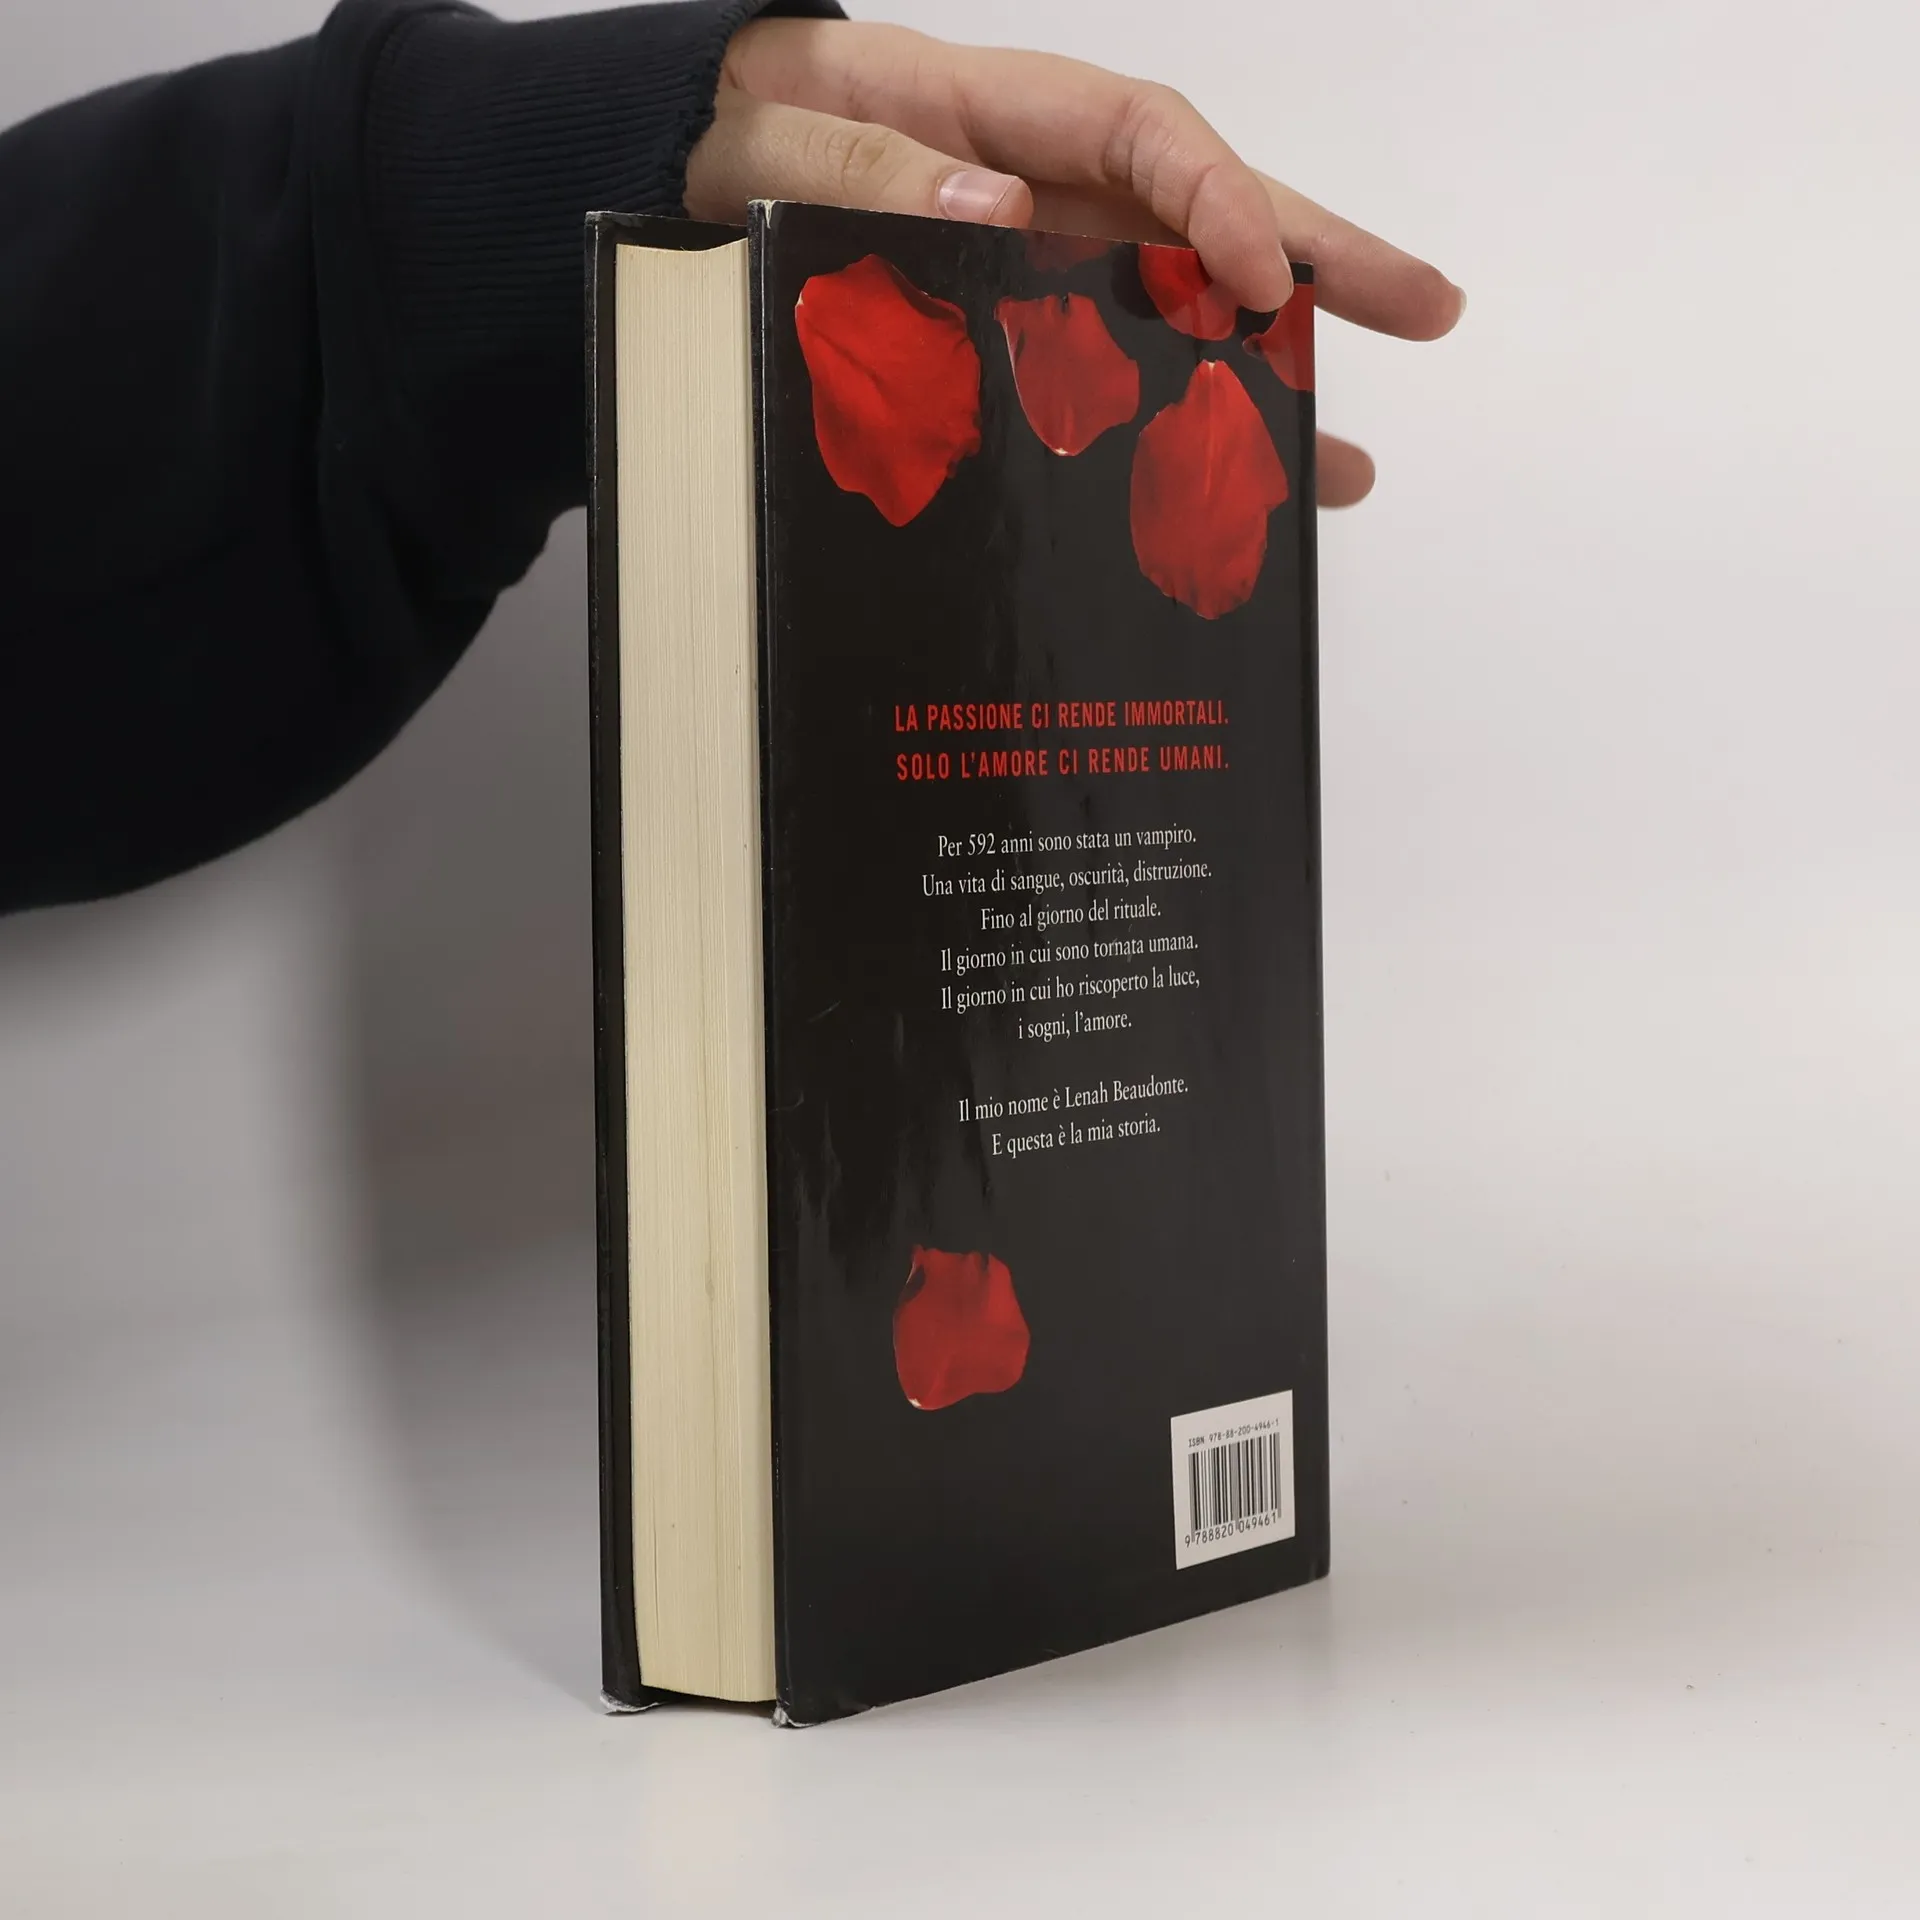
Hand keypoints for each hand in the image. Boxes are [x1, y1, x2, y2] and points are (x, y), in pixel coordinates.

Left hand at [685, 19, 1463, 506]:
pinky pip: (1107, 388)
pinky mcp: (1014, 343)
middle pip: (1206, 219)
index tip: (1263, 275)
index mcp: (998, 115)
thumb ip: (861, 170)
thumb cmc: (724, 135)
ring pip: (1175, 322)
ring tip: (1340, 474)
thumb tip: (996, 209)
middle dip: (1320, 264)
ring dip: (1261, 390)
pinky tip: (1214, 502)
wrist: (677, 176)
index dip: (1219, 201)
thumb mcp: (766, 137)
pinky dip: (1161, 438)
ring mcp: (1038, 272)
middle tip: (1430, 309)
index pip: (1146, 139)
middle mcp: (1043, 191)